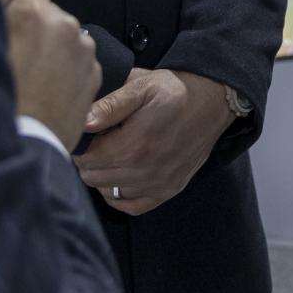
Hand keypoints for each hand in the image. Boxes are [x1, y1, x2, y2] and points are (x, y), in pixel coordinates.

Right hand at [6, 0, 98, 150]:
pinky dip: (66, 69)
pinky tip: (48, 90)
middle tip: (16, 56)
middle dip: (34, 25)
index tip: (11, 16)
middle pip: (48, 10)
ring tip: (31, 78)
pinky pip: (78, 59)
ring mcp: (83, 50)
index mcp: (33, 12)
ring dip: (51, 48)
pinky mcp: (95, 73)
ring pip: (64, 36)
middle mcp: (64, 24)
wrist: (26, 146)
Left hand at [75, 69, 234, 215]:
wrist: (212, 100)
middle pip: (93, 178)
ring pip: (109, 192)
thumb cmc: (173, 90)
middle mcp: (144, 171)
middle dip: (89, 159)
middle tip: (99, 139)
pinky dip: (120, 195)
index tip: (88, 131)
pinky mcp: (169, 190)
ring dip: (103, 175)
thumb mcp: (141, 86)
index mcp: (133, 145)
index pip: (85, 159)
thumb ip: (110, 105)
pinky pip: (132, 206)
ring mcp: (157, 184)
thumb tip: (83, 122)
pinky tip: (121, 176)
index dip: (81, 145)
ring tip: (112, 152)